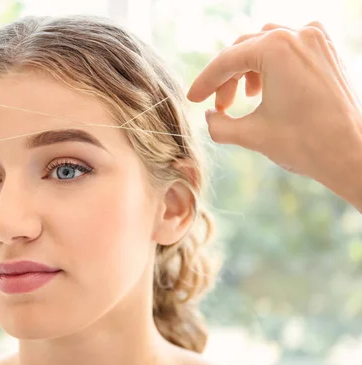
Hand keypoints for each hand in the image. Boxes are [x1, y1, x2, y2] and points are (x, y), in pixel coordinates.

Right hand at [187, 21, 361, 199]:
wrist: (350, 154)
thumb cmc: (304, 143)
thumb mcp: (249, 134)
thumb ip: (217, 124)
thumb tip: (207, 115)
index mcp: (276, 48)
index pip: (227, 61)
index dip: (205, 82)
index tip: (192, 99)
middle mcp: (297, 35)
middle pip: (244, 50)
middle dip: (226, 78)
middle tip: (219, 106)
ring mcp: (316, 40)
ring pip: (265, 46)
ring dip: (247, 70)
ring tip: (244, 99)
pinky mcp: (327, 51)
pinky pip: (289, 48)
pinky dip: (272, 64)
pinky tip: (267, 89)